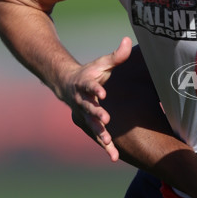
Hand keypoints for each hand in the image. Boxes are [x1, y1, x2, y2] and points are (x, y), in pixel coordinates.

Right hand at [67, 37, 133, 160]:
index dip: (94, 89)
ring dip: (100, 133)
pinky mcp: (90, 124)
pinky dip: (106, 147)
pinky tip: (115, 157)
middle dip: (96, 114)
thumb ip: (116, 55)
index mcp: (85, 84)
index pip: (89, 86)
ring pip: (91, 125)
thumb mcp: (102, 62)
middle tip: (105, 119)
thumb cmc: (91, 72)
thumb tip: (128, 39)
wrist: (68, 84)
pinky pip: (98, 137)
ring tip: (108, 142)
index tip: (101, 92)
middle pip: (89, 108)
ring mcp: (85, 114)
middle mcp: (83, 100)